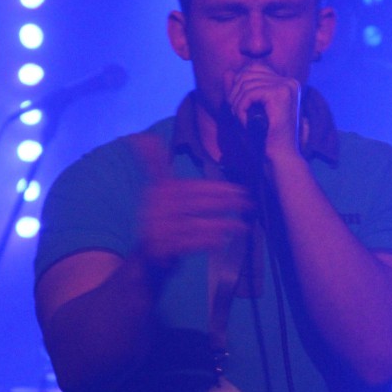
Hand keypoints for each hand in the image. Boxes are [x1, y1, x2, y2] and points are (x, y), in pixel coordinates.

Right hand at [130, 134, 251, 268]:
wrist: (148, 256)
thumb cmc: (161, 219)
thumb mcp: (158, 190)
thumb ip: (154, 163)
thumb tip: (144, 136)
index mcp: (159, 190)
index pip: (192, 186)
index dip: (216, 188)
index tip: (238, 189)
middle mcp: (157, 207)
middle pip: (197, 204)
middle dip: (225, 203)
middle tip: (247, 203)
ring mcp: (159, 228)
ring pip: (197, 224)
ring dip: (222, 224)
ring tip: (242, 225)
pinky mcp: (164, 247)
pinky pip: (191, 242)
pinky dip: (208, 241)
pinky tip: (222, 240)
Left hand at [225, 62, 301, 160]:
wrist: (280, 158)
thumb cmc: (264, 138)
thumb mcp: (248, 111)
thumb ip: (238, 91)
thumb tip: (227, 72)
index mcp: (287, 84)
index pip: (255, 68)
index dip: (239, 83)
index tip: (235, 104)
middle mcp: (290, 82)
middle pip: (249, 73)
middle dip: (235, 93)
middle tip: (234, 113)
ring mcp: (287, 86)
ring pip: (247, 84)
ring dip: (236, 103)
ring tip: (239, 119)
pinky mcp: (280, 94)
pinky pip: (249, 93)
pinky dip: (241, 108)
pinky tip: (244, 122)